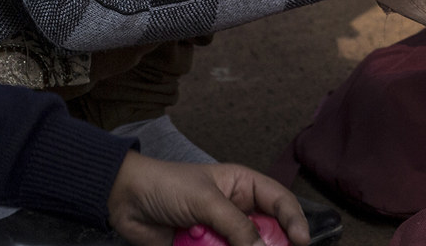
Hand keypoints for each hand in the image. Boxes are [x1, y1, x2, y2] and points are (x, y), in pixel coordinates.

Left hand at [105, 153, 308, 245]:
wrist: (124, 201)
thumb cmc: (166, 185)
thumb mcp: (206, 200)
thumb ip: (236, 225)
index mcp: (243, 187)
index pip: (279, 202)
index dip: (294, 220)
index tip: (301, 241)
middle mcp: (236, 211)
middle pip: (266, 233)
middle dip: (269, 244)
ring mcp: (219, 233)